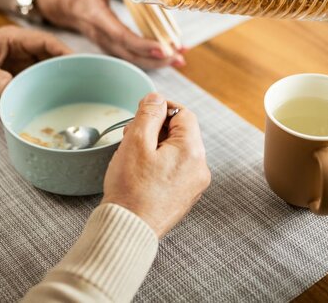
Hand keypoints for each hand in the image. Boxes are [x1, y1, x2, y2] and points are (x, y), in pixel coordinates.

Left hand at [0, 26, 71, 95]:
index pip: (46, 41)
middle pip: (50, 53)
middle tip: (83, 79)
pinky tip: (53, 93)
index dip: (64, 51)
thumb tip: (14, 92)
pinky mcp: (15, 68)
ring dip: (56, 74)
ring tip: (73, 88)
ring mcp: (18, 57)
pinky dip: (44, 82)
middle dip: (66, 64)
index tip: (78, 63)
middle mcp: (20, 45)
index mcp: (14, 38)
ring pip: (44, 64)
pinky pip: (35, 74)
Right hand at [35, 0, 184, 68]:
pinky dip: (151, 59)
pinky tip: (169, 56)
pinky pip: (133, 58)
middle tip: (178, 57)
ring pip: (133, 60)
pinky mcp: (114, 49)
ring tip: (179, 59)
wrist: (68, 8)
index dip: (142, 44)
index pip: (121, 36)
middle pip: (130, 54)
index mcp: (99, 18)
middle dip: (155, 59)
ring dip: (157, 62)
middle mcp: (104, 37)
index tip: (162, 48)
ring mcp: (108, 46)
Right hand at [102, 93, 210, 237]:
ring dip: (155, 145)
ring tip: (132, 154)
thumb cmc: (131, 188)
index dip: (162, 108)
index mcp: (192, 152)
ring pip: (176, 151)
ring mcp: (193, 185)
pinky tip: (139, 170)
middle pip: (181, 133)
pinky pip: (175, 169)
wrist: (128, 229)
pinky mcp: (184, 197)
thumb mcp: (136, 142)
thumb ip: (148, 114)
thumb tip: (156, 98)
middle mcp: (199, 168)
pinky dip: (159, 163)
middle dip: (155, 128)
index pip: (184, 114)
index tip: (143, 111)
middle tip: (131, 134)